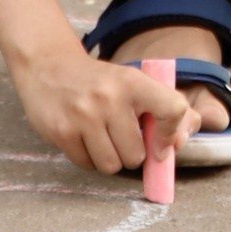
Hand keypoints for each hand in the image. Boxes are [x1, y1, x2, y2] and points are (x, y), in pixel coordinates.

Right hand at [12, 45, 196, 172]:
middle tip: (121, 137)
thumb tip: (181, 141)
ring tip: (101, 139)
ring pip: (111, 165)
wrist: (48, 66)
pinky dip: (88, 158)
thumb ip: (164, 108)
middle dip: (131, 154)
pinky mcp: (62, 132)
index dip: (171, 135)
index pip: (173, 110)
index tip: (161, 146)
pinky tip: (82, 138)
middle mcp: (111, 97)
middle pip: (136, 154)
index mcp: (134, 81)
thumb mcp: (132, 82)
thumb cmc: (99, 81)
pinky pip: (87, 165)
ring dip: (109, 159)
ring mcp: (84, 115)